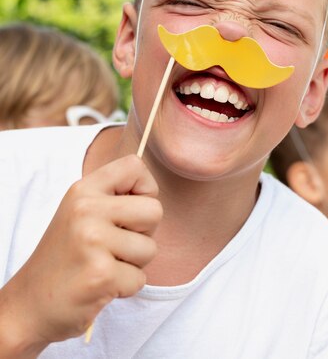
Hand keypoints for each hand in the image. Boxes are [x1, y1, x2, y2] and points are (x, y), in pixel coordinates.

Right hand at [0, 154, 161, 354]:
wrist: (30, 303)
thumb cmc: (67, 256)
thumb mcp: (81, 212)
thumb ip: (113, 197)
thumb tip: (151, 192)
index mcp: (83, 190)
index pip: (135, 166)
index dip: (145, 190)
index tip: (129, 211)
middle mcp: (86, 209)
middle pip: (154, 210)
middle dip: (145, 233)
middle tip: (117, 245)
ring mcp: (92, 241)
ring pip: (150, 248)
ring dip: (134, 264)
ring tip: (105, 265)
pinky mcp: (100, 274)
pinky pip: (140, 279)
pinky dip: (126, 287)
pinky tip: (101, 285)